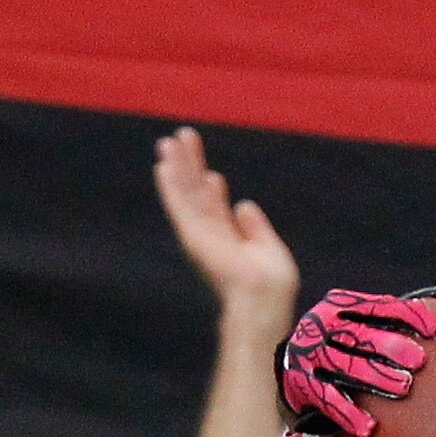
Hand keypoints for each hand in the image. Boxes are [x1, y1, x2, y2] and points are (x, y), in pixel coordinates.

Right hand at [154, 127, 300, 323]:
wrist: (263, 296)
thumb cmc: (272, 283)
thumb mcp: (269, 248)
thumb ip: (256, 227)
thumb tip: (244, 205)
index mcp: (229, 239)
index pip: (217, 209)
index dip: (214, 190)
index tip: (214, 176)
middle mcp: (210, 234)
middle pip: (197, 193)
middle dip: (190, 167)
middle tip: (183, 140)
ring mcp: (200, 232)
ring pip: (185, 192)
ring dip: (177, 166)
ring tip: (168, 141)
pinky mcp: (192, 233)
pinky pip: (179, 203)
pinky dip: (171, 185)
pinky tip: (163, 166)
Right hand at [277, 290, 435, 436]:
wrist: (294, 363)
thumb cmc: (343, 345)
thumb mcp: (360, 327)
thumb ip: (390, 323)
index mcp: (339, 306)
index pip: (376, 306)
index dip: (407, 315)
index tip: (435, 329)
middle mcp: (320, 325)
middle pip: (358, 334)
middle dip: (390, 346)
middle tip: (419, 360)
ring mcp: (308, 353)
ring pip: (344, 364)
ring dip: (375, 376)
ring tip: (404, 387)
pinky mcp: (298, 382)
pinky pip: (326, 399)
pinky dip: (348, 413)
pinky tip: (369, 427)